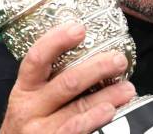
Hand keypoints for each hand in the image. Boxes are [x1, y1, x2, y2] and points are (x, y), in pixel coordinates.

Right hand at [0, 22, 135, 133]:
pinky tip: (110, 111)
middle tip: (119, 60)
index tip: (79, 28)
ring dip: (107, 96)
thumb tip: (90, 52)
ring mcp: (39, 130)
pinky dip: (95, 119)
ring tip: (127, 88)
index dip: (56, 41)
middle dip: (97, 68)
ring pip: (77, 109)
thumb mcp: (32, 97)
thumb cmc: (31, 121)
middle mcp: (29, 108)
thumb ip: (51, 79)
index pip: (37, 58)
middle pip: (66, 83)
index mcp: (25, 88)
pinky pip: (76, 131)